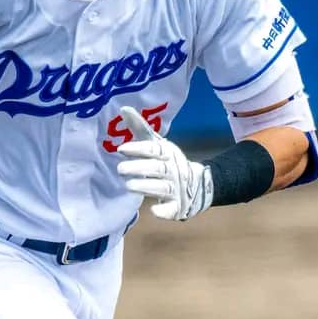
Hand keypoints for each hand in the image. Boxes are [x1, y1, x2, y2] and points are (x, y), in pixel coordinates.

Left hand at [116, 106, 213, 220]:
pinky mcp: (177, 206)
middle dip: (138, 168)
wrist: (197, 184)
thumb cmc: (167, 161)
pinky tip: (154, 210)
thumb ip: (140, 128)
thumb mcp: (156, 144)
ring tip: (128, 185)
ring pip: (161, 187)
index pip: (153, 149)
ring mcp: (176, 188)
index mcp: (167, 153)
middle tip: (119, 168)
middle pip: (156, 168)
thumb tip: (123, 107)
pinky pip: (172, 209)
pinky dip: (164, 210)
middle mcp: (173, 169)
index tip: (121, 148)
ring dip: (145, 186)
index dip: (138, 148)